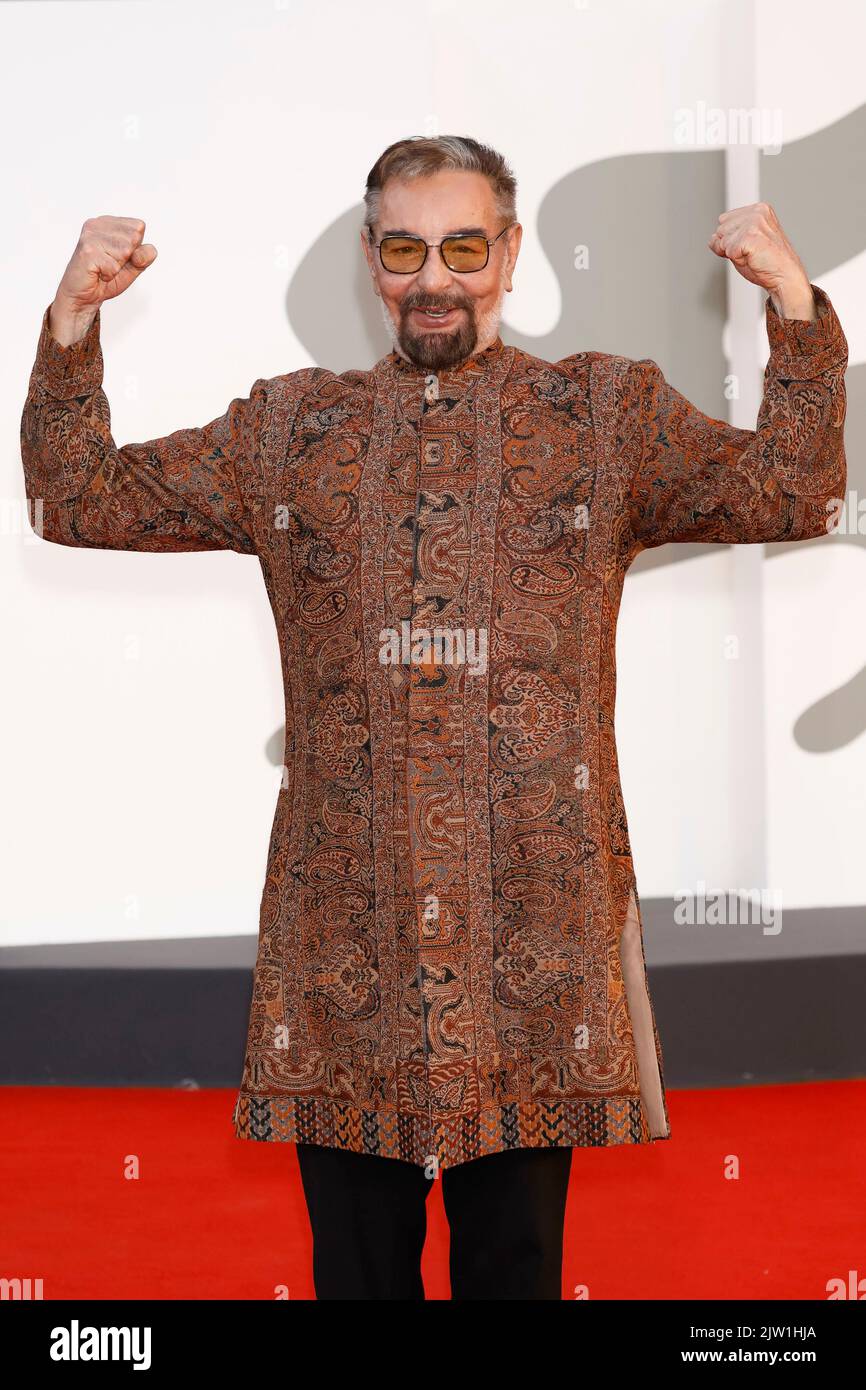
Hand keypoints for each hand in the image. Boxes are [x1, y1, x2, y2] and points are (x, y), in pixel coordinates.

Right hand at [49, 216, 157, 344]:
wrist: (82, 296)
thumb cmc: (105, 278)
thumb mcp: (132, 266)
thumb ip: (145, 256)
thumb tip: (145, 251)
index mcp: (108, 223)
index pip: (139, 227)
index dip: (135, 248)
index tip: (118, 257)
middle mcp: (97, 224)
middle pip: (134, 238)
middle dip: (127, 258)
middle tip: (109, 264)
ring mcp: (90, 236)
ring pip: (125, 251)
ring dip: (117, 267)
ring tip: (103, 268)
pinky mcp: (87, 251)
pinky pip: (113, 266)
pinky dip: (109, 275)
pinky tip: (97, 273)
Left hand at [707, 202, 814, 319]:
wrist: (785, 276)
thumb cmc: (767, 262)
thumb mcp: (745, 243)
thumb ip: (729, 236)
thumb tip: (712, 239)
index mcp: (758, 209)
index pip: (724, 220)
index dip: (730, 238)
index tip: (748, 245)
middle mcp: (757, 212)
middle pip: (721, 229)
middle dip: (729, 246)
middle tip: (751, 252)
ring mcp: (754, 223)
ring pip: (723, 240)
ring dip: (733, 253)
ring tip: (752, 255)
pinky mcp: (750, 236)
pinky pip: (728, 251)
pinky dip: (737, 260)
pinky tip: (752, 258)